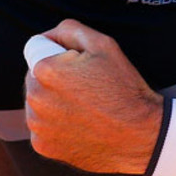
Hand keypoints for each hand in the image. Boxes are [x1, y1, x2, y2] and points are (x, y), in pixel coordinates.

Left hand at [24, 19, 161, 173]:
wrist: (141, 136)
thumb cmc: (124, 88)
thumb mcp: (104, 44)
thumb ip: (69, 29)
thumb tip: (48, 36)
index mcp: (45, 70)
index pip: (35, 50)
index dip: (58, 54)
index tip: (78, 67)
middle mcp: (34, 99)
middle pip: (35, 77)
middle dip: (54, 78)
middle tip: (85, 89)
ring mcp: (37, 126)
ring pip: (37, 103)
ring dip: (53, 102)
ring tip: (84, 108)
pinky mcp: (43, 146)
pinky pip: (42, 127)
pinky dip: (56, 126)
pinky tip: (79, 125)